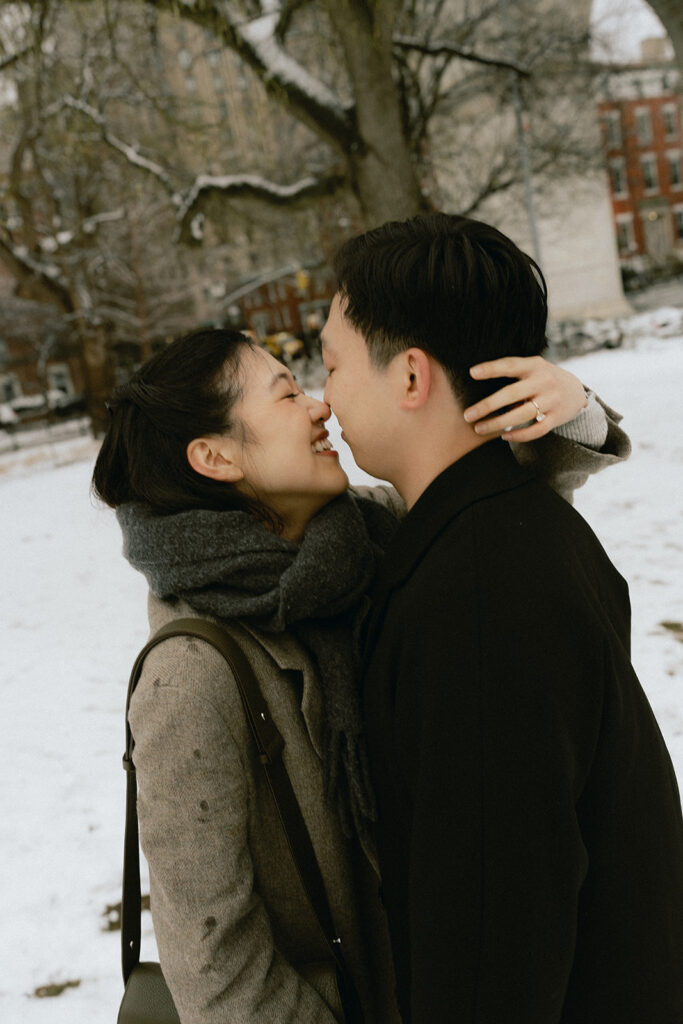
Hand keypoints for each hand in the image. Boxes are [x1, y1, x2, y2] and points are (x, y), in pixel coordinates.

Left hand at [462, 356, 586, 441]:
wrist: (576, 391)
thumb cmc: (541, 378)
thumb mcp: (531, 367)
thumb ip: (512, 371)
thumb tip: (475, 376)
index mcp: (534, 366)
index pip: (510, 365)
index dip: (492, 368)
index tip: (472, 373)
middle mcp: (544, 382)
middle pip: (512, 394)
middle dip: (488, 405)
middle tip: (467, 415)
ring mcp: (551, 400)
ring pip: (522, 414)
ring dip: (498, 423)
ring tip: (478, 428)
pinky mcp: (556, 418)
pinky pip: (536, 430)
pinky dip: (519, 435)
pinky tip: (503, 436)